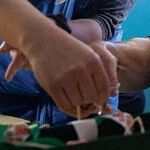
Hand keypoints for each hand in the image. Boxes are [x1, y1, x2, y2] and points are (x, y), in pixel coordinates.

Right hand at [3, 29, 117, 117]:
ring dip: (78, 105)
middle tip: (87, 103)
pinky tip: (68, 102)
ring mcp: (65, 77)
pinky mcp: (52, 85)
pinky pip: (64, 105)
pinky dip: (68, 108)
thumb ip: (99, 73)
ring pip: (78, 103)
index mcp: (94, 61)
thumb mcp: (89, 54)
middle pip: (91, 98)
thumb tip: (105, 97)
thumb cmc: (69, 50)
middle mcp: (81, 69)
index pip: (105, 88)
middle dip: (90, 103)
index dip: (104, 98)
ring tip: (76, 98)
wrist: (43, 41)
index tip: (100, 102)